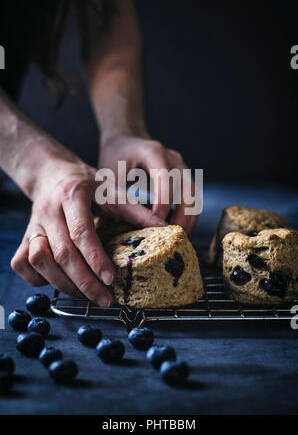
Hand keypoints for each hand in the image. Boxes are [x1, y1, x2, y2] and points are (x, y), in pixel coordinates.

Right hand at [11, 158, 165, 305]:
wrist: (53, 175)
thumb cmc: (89, 185)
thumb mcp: (113, 191)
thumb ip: (137, 212)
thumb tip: (167, 230)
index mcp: (73, 195)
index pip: (81, 232)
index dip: (95, 258)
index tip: (110, 279)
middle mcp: (48, 210)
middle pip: (61, 253)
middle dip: (83, 281)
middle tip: (105, 300)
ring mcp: (32, 224)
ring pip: (38, 260)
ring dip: (62, 283)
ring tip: (86, 295)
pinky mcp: (23, 236)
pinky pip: (23, 264)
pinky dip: (38, 279)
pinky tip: (60, 283)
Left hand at [99, 134, 197, 234]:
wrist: (124, 141)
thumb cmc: (114, 159)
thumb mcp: (109, 176)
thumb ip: (118, 199)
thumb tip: (128, 231)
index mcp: (153, 152)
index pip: (166, 179)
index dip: (163, 204)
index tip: (155, 225)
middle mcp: (173, 158)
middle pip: (187, 190)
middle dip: (182, 218)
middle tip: (171, 240)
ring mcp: (181, 167)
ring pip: (194, 197)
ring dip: (189, 220)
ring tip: (178, 241)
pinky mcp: (184, 177)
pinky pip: (192, 199)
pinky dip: (188, 216)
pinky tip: (177, 232)